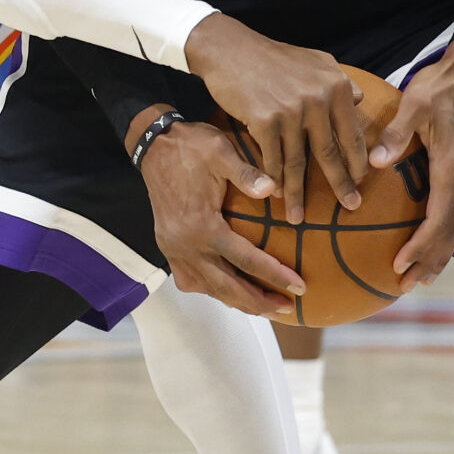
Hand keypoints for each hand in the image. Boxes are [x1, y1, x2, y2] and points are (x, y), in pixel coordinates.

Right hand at [128, 107, 300, 317]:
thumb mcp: (220, 150)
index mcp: (202, 226)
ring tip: (266, 305)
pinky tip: (231, 290)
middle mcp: (186, 246)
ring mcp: (173, 250)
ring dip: (238, 301)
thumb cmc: (190, 146)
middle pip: (227, 287)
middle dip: (259, 302)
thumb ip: (246, 173)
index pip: (246, 260)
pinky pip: (193, 281)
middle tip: (287, 307)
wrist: (152, 145)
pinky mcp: (168, 248)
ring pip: (209, 289)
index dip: (276, 275)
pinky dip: (214, 291)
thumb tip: (274, 190)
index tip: (300, 286)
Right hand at [182, 13, 366, 222]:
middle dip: (341, 184)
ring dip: (299, 194)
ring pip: (298, 162)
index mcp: (336, 87)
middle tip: (351, 206)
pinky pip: (272, 159)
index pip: (351, 133)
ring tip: (300, 217)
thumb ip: (340, 79)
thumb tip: (361, 98)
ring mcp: (291, 111)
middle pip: (331, 153)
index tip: (360, 182)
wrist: (231, 50)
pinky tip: (277, 196)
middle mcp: (318, 100)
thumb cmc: (273, 58)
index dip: (357, 162)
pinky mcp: (265, 121)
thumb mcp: (315, 61)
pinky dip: (274, 181)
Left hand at [367, 39, 453, 288]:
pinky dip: (446, 234)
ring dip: (440, 252)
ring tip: (420, 277)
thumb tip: (375, 162)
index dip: (420, 246)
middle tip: (406, 285)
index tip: (399, 266)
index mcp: (452, 167)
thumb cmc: (440, 85)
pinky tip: (432, 243)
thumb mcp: (415, 103)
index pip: (438, 219)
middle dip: (429, 261)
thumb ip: (396, 133)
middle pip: (451, 232)